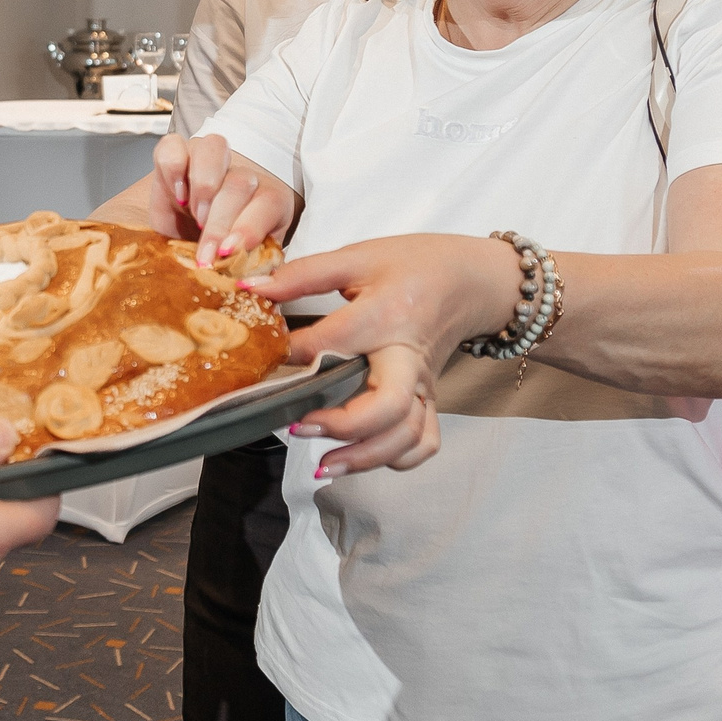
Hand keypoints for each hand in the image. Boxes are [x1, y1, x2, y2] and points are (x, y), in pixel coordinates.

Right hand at [147, 133, 296, 266]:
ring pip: (213, 148)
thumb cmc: (218, 255)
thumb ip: (251, 272)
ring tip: (193, 213)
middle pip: (239, 182)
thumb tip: (256, 287)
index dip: (250, 227)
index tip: (230, 252)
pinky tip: (175, 193)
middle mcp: (240, 175)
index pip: (268, 202)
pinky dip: (172, 167)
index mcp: (267, 200)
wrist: (186, 243)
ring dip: (203, 184)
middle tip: (207, 251)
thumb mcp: (238, 267)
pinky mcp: (175, 153)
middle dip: (220, 221)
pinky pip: (173, 145)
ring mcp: (207, 160)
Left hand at [241, 233, 522, 477]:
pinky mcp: (429, 398)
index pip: (334, 342)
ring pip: (406, 434)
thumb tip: (251, 288)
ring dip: (365, 456)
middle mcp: (408, 356)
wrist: (470, 279)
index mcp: (387, 315)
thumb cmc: (414, 265)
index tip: (265, 359)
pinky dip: (397, 458)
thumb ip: (303, 275)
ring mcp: (422, 383)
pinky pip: (423, 441)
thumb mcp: (357, 257)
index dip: (293, 354)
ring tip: (324, 463)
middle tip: (299, 426)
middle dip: (343, 425)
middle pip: (388, 405)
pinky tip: (362, 458)